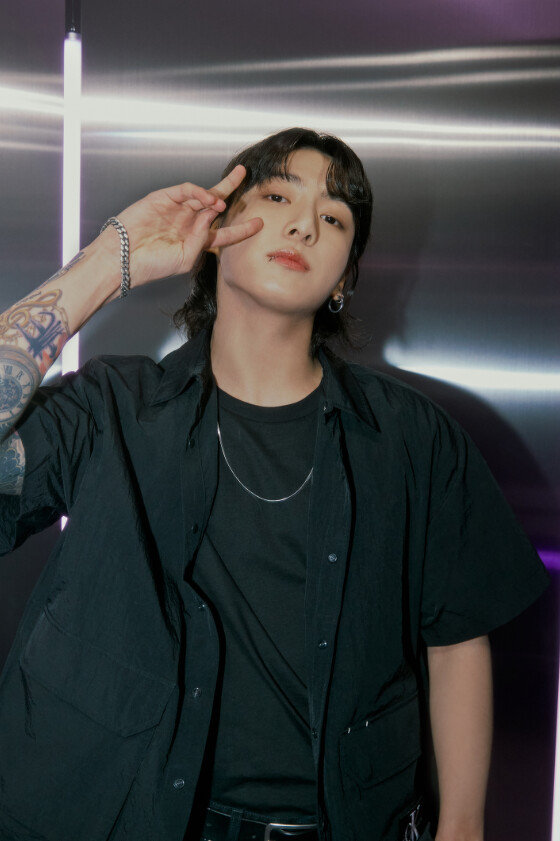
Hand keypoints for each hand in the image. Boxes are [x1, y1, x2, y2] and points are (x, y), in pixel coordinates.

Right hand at [100, 165, 262, 287]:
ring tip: (220, 201)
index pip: (224, 232)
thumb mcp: (186, 258)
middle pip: (215, 203)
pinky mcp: (164, 198)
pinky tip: (208, 199)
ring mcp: (177, 209)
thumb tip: (212, 216)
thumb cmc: (153, 264)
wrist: (126, 258)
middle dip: (230, 188)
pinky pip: (186, 190)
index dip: (242, 228)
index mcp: (196, 240)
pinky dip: (199, 192)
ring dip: (215, 193)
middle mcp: (188, 222)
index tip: (259, 223)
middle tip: (243, 175)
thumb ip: (203, 239)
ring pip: (202, 194)